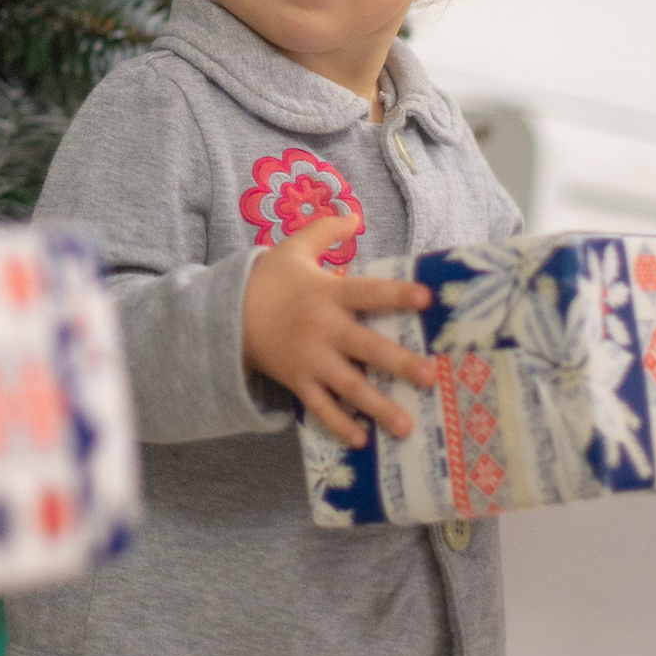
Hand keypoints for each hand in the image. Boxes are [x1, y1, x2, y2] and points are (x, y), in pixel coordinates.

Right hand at [240, 215, 437, 450]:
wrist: (226, 312)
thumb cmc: (267, 279)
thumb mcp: (294, 247)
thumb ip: (326, 230)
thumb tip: (355, 214)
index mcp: (328, 294)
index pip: (368, 292)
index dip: (396, 294)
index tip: (427, 298)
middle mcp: (323, 329)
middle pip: (366, 346)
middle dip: (398, 362)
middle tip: (429, 376)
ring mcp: (310, 359)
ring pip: (349, 386)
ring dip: (378, 406)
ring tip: (407, 426)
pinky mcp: (297, 381)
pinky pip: (320, 407)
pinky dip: (339, 424)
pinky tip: (361, 441)